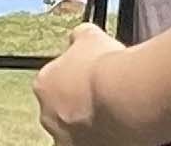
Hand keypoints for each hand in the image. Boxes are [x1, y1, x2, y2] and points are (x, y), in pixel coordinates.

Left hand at [34, 22, 130, 145]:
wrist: (126, 96)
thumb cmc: (106, 66)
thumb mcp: (91, 36)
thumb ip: (79, 37)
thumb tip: (78, 35)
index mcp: (44, 85)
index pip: (53, 83)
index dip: (74, 80)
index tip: (91, 78)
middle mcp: (48, 115)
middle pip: (61, 110)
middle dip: (78, 105)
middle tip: (103, 97)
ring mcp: (65, 138)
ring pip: (75, 132)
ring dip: (89, 124)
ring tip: (113, 114)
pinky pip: (93, 143)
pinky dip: (103, 137)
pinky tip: (117, 127)